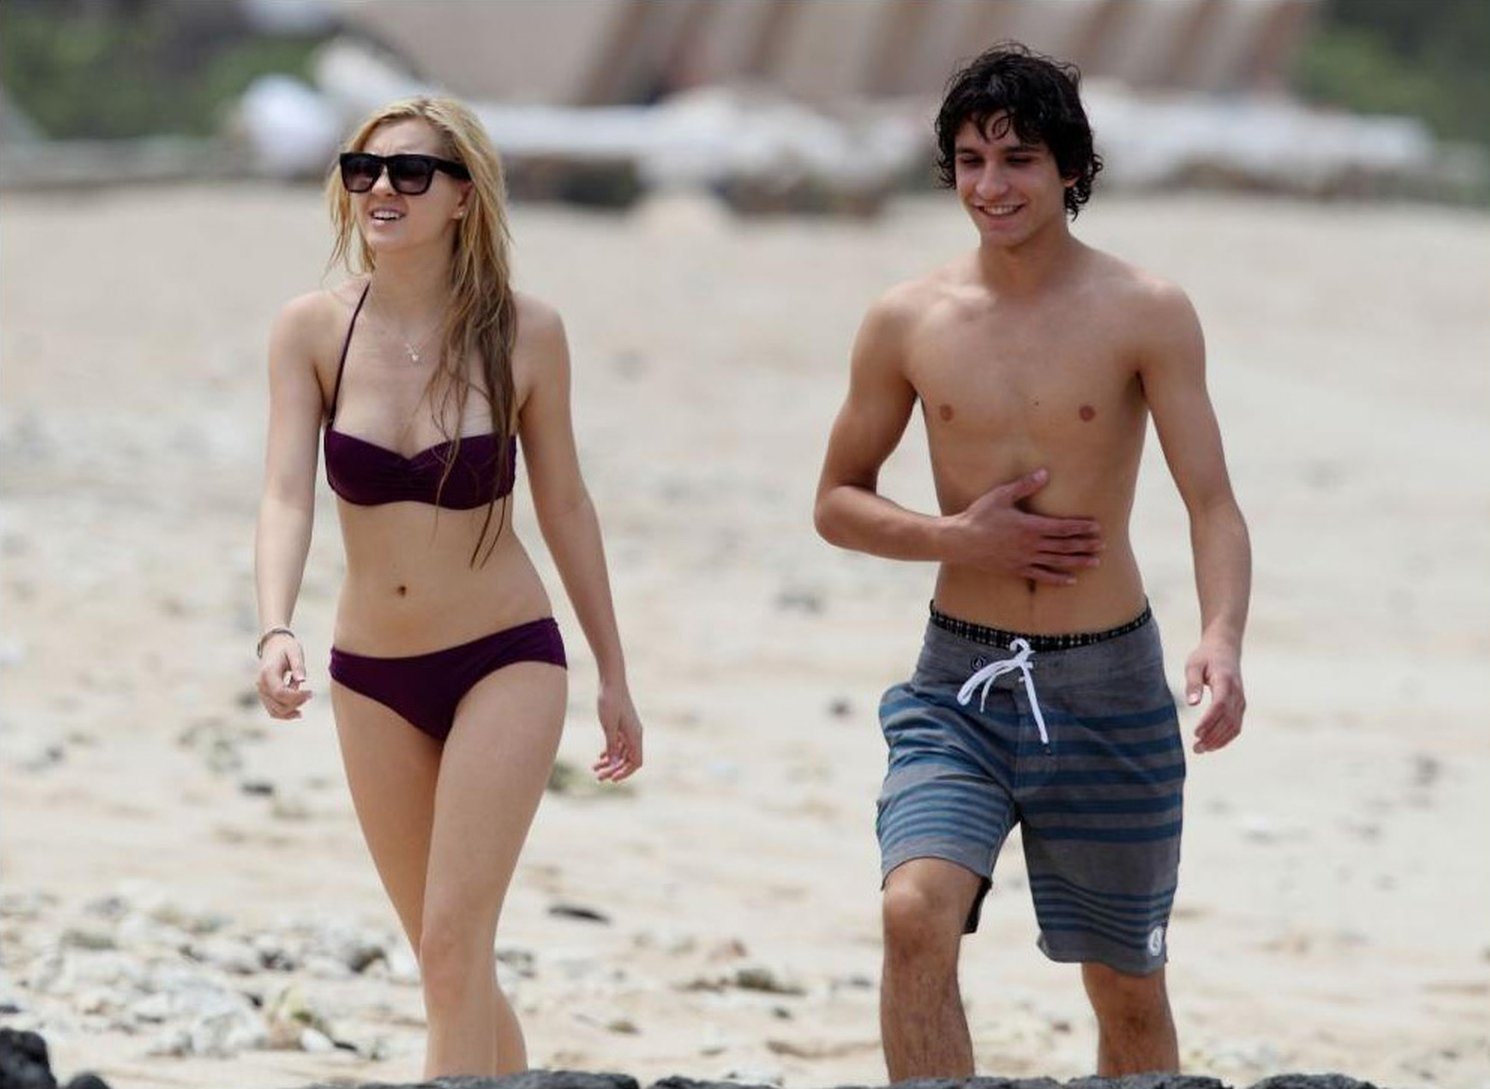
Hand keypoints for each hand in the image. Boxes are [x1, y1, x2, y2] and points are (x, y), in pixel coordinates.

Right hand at [256, 634, 311, 719]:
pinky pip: (273, 711)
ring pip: (275, 711)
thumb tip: (302, 680)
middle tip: (310, 694)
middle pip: (278, 705)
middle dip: (296, 703)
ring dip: (292, 710)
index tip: (311, 693)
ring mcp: (261, 691)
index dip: (297, 697)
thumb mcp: (295, 652)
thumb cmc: (286, 647)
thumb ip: (298, 665)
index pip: (280, 693)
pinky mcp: (264, 696)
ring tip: (305, 698)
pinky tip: (298, 710)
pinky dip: (285, 714)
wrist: (273, 645)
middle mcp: (261, 684)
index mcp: (268, 673)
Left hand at [592, 681, 642, 781]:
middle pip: (628, 760)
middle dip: (614, 769)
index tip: (612, 779)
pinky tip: (600, 756)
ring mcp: (629, 729)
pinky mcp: (623, 725)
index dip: (625, 772)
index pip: (636, 762)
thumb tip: (613, 765)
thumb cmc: (610, 701)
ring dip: (610, 762)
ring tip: (595, 769)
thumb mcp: (608, 726)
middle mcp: (635, 734)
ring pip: (622, 752)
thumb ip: (611, 746)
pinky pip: (619, 744)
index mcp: (635, 735)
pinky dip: (610, 751)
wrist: (611, 681)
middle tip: (598, 777)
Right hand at [948, 469, 1102, 583]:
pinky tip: (1072, 580)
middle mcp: (1031, 545)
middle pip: (1065, 546)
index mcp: (1030, 526)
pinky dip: (1058, 579)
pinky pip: (1042, 576)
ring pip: (1058, 562)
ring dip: (1078, 561)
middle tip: (1103, 544)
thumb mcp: (1000, 496)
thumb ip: (1024, 486)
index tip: (1097, 527)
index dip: (1081, 527)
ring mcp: (1025, 559)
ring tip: (1096, 562)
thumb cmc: (979, 516)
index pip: (1063, 527)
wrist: (960, 542)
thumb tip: (1044, 473)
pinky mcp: (1017, 570)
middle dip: (1085, 544)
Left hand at [1184, 638, 1244, 753]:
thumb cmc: (1206, 656)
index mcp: (1225, 681)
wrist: (1224, 649)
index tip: (1196, 733)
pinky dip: (1226, 737)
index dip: (1209, 721)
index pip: (1220, 705)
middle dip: (1212, 737)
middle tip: (1196, 748)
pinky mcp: (1240, 706)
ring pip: (1234, 726)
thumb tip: (1192, 703)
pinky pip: (1236, 725)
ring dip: (1219, 740)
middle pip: (1228, 720)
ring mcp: (1241, 700)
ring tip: (1201, 749)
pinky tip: (1213, 745)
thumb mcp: (1193, 665)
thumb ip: (1193, 683)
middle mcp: (1237, 693)